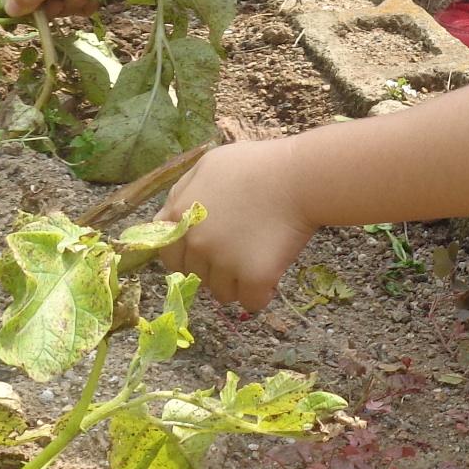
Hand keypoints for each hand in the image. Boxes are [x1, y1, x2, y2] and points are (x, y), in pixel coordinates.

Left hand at [156, 140, 313, 309]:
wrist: (298, 178)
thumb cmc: (256, 165)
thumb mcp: (208, 166)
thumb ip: (183, 193)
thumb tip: (170, 217)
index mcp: (180, 216)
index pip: (169, 255)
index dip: (188, 256)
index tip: (206, 252)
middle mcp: (197, 243)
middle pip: (196, 277)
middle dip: (214, 270)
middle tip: (239, 252)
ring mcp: (224, 262)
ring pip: (223, 293)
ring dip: (238, 283)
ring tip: (258, 259)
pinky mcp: (254, 277)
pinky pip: (252, 302)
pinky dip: (262, 293)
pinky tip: (272, 276)